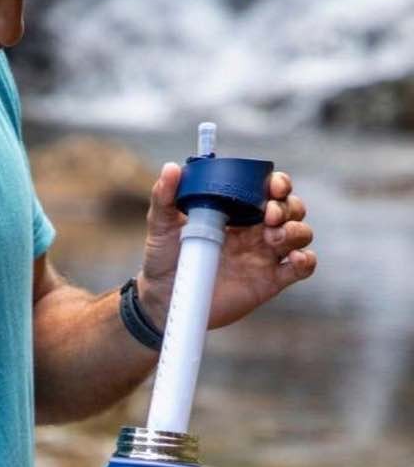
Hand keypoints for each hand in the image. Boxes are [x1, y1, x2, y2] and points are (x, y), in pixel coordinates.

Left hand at [136, 164, 316, 327]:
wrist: (163, 298)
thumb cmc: (164, 258)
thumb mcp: (161, 225)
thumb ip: (165, 197)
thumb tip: (171, 168)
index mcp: (238, 211)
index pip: (270, 189)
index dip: (278, 183)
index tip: (272, 186)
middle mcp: (257, 230)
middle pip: (292, 208)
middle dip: (288, 207)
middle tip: (268, 216)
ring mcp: (265, 255)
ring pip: (301, 234)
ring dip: (296, 230)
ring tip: (271, 238)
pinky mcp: (270, 281)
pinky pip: (302, 268)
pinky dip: (306, 260)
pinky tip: (294, 259)